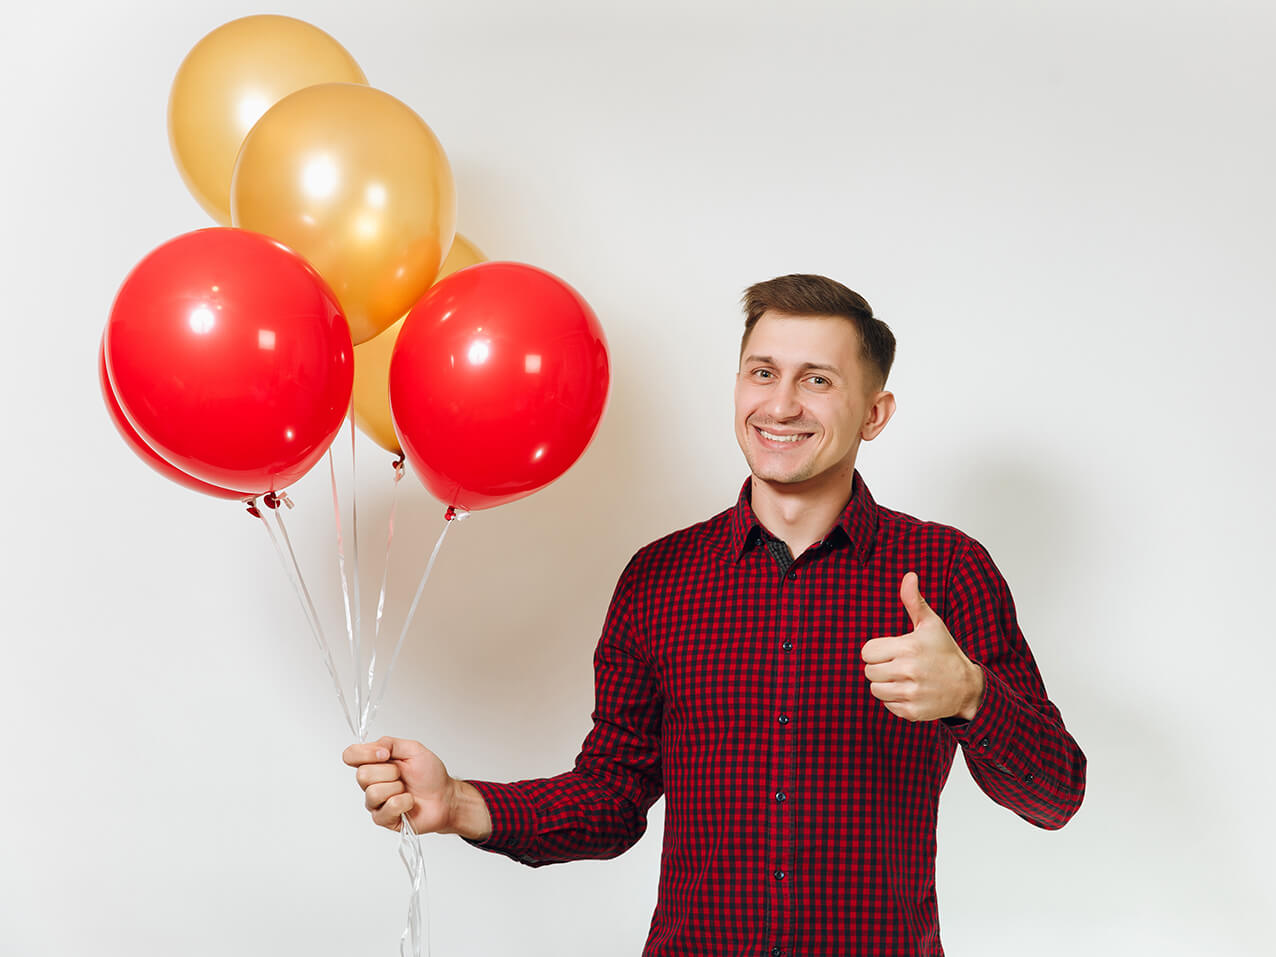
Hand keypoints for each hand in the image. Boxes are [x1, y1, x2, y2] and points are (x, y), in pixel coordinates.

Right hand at [342, 736, 491, 839]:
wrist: (445, 797)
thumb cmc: (430, 775)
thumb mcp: (413, 749)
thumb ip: (390, 743)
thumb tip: (375, 749)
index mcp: (374, 763)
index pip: (350, 755)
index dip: (364, 753)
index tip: (385, 754)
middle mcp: (371, 782)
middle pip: (362, 775)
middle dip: (389, 772)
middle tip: (402, 774)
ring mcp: (376, 802)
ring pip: (373, 792)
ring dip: (397, 788)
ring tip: (406, 789)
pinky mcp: (383, 819)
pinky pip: (387, 808)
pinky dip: (404, 802)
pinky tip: (409, 802)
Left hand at [860, 572, 984, 721]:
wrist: (967, 686)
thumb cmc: (944, 651)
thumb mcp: (931, 624)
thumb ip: (914, 601)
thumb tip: (909, 576)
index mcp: (909, 647)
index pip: (867, 652)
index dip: (876, 651)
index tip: (891, 650)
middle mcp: (909, 671)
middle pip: (869, 671)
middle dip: (880, 667)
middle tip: (899, 664)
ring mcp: (912, 693)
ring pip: (875, 690)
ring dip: (885, 684)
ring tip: (904, 678)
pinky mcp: (913, 712)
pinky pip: (887, 705)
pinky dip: (895, 700)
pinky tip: (910, 691)